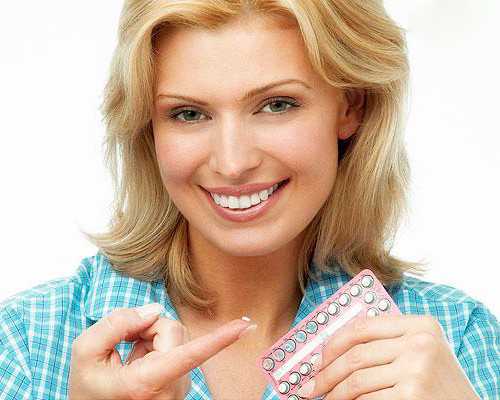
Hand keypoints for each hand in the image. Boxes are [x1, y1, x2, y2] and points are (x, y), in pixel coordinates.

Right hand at [68, 303, 254, 399]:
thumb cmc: (89, 389)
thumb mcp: (85, 352)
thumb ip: (116, 322)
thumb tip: (153, 310)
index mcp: (146, 383)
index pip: (190, 354)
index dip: (220, 338)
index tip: (245, 326)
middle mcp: (169, 388)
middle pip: (174, 330)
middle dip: (149, 327)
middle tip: (125, 342)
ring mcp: (177, 388)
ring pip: (175, 336)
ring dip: (151, 338)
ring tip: (130, 358)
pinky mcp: (180, 383)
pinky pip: (174, 347)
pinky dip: (155, 347)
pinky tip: (139, 363)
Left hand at [296, 315, 479, 399]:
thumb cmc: (437, 383)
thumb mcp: (420, 351)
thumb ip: (386, 341)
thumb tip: (333, 348)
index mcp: (420, 325)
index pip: (362, 327)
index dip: (333, 343)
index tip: (318, 359)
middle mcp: (420, 343)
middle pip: (355, 355)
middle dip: (326, 372)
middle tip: (311, 384)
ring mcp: (417, 369)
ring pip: (356, 380)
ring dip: (334, 392)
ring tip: (325, 398)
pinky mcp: (412, 395)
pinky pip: (367, 399)